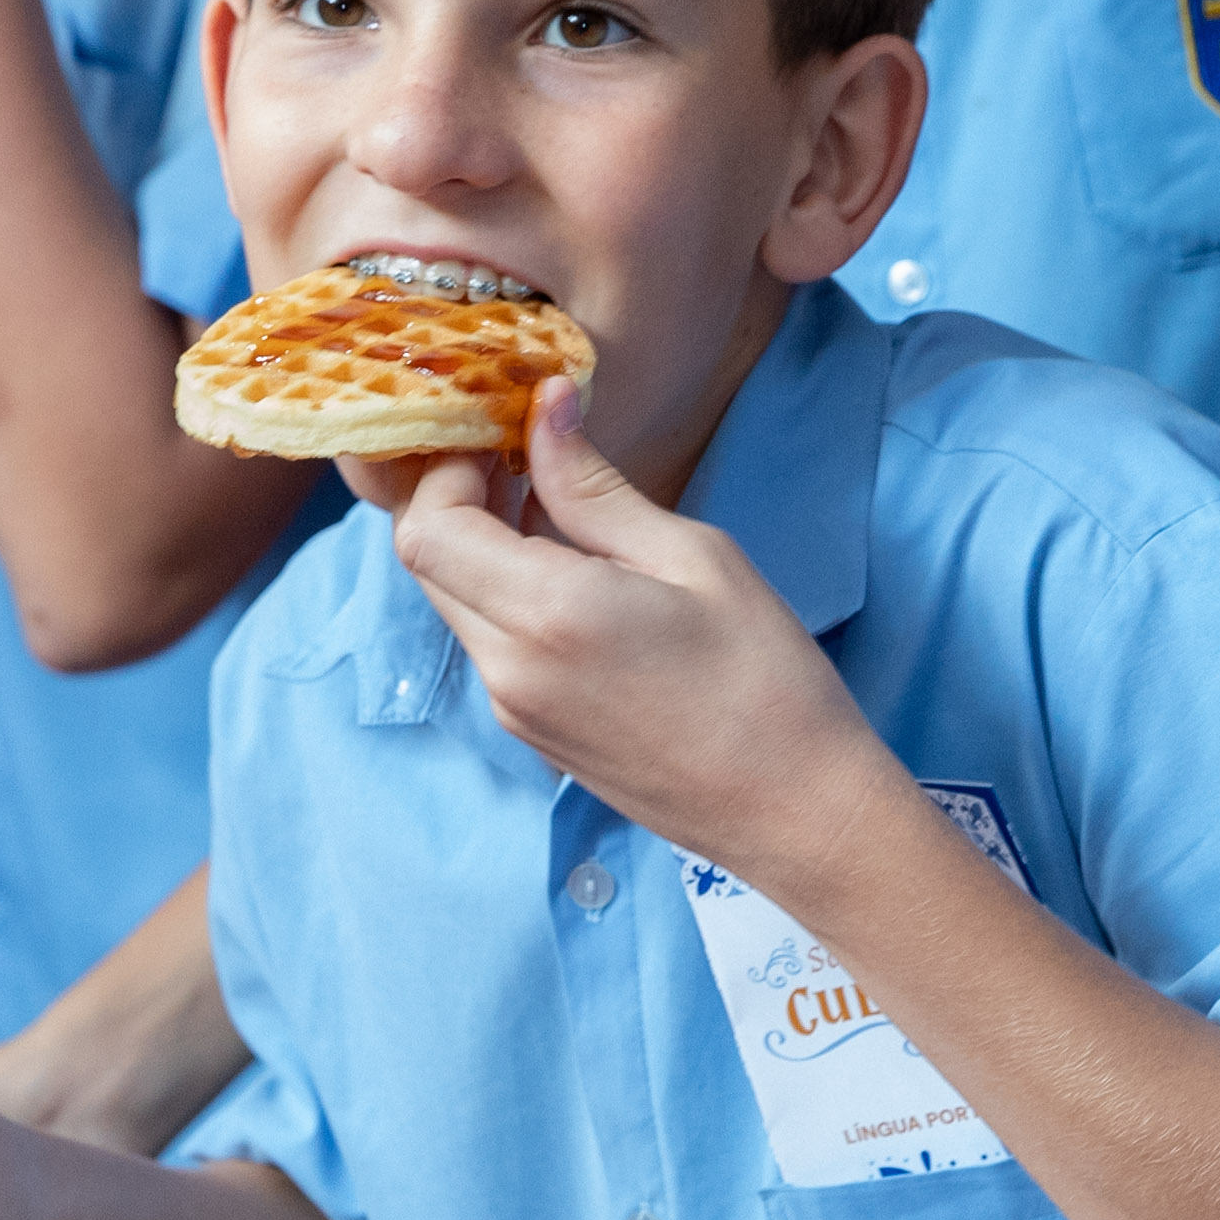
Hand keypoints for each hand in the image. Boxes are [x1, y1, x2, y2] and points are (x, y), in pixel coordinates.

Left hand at [390, 387, 880, 881]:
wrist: (792, 812)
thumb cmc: (765, 679)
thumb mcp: (693, 558)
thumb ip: (597, 488)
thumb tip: (546, 406)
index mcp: (546, 616)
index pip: (427, 527)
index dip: (448, 469)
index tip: (503, 433)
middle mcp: (508, 669)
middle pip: (427, 564)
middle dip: (457, 500)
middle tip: (526, 461)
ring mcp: (514, 710)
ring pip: (455, 604)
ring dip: (482, 548)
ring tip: (562, 516)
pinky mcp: (532, 733)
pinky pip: (489, 645)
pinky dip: (505, 596)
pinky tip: (577, 579)